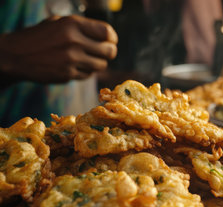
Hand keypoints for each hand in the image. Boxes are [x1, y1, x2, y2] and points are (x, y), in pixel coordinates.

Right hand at [0, 15, 117, 82]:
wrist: (15, 55)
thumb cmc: (40, 37)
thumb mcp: (59, 23)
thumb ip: (82, 27)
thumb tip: (108, 36)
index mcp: (73, 24)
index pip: (107, 32)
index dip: (112, 38)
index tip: (110, 41)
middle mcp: (74, 41)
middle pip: (109, 51)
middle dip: (109, 53)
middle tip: (103, 53)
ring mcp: (71, 59)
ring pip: (101, 65)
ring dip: (97, 63)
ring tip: (86, 59)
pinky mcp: (67, 74)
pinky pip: (88, 74)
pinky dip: (84, 71)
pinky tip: (73, 66)